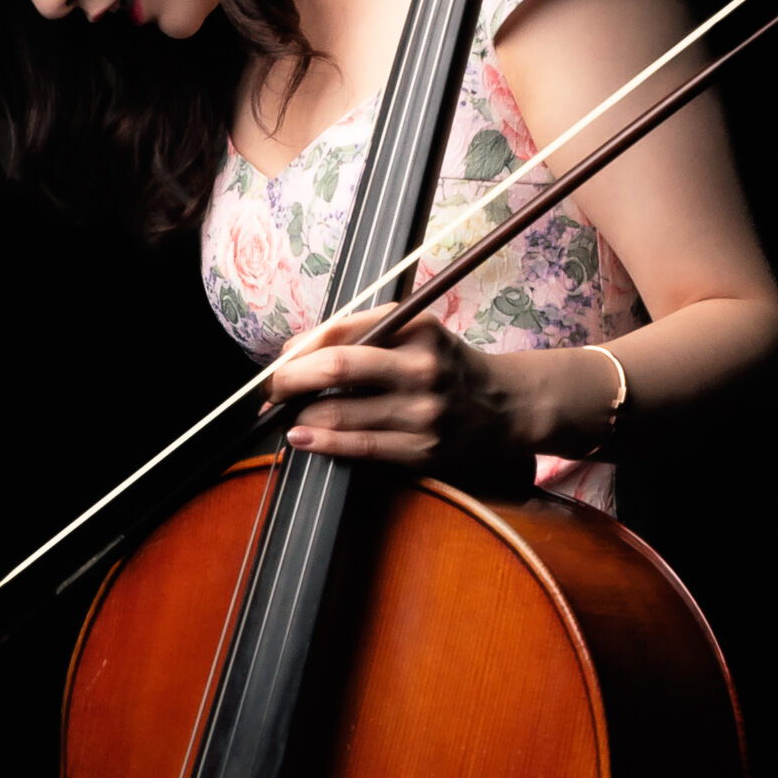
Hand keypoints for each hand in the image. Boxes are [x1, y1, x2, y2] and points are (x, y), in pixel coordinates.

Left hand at [265, 308, 536, 480]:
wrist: (506, 407)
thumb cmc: (445, 366)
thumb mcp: (415, 332)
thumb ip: (361, 334)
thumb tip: (294, 353)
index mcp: (417, 328)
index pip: (338, 332)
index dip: (296, 350)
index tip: (278, 363)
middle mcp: (421, 367)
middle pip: (334, 368)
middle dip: (288, 382)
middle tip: (271, 391)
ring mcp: (423, 412)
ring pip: (339, 413)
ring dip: (300, 416)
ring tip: (285, 416)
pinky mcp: (423, 450)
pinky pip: (360, 447)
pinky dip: (322, 442)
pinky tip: (303, 438)